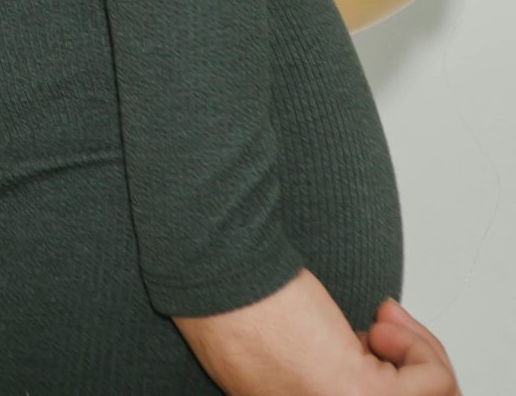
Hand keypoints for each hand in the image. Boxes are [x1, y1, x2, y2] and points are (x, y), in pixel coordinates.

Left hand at [175, 269, 459, 393]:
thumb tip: (358, 361)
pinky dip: (421, 346)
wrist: (220, 273)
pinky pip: (435, 383)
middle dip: (415, 371)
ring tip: (382, 323)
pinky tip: (381, 320)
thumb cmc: (234, 302)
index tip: (379, 348)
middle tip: (386, 330)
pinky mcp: (364, 395)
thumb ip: (316, 380)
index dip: (395, 375)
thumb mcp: (278, 363)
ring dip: (419, 357)